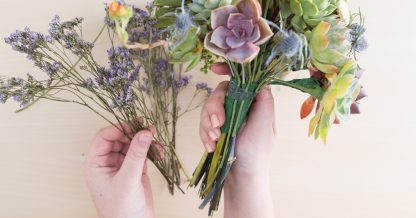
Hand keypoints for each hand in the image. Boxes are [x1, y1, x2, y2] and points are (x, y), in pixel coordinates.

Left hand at [83, 123, 154, 217]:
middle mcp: (107, 162)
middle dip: (135, 133)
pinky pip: (141, 153)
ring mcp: (121, 165)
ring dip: (145, 142)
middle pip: (120, 138)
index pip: (104, 137)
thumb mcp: (127, 180)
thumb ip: (136, 155)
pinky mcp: (134, 170)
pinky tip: (159, 152)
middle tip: (150, 130)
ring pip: (132, 144)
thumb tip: (144, 133)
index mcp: (95, 163)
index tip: (135, 125)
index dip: (119, 128)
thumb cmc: (121, 210)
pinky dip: (150, 151)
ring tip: (157, 142)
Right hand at [199, 62, 275, 217]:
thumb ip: (263, 100)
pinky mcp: (216, 130)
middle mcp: (240, 108)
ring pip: (208, 108)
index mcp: (254, 103)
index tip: (214, 69)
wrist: (242, 179)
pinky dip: (204, 134)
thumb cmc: (257, 153)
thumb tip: (259, 79)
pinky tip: (210, 146)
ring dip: (207, 124)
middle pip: (219, 93)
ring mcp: (227, 119)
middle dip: (214, 107)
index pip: (241, 79)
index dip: (227, 70)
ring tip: (214, 139)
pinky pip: (203, 124)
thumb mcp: (264, 124)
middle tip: (218, 124)